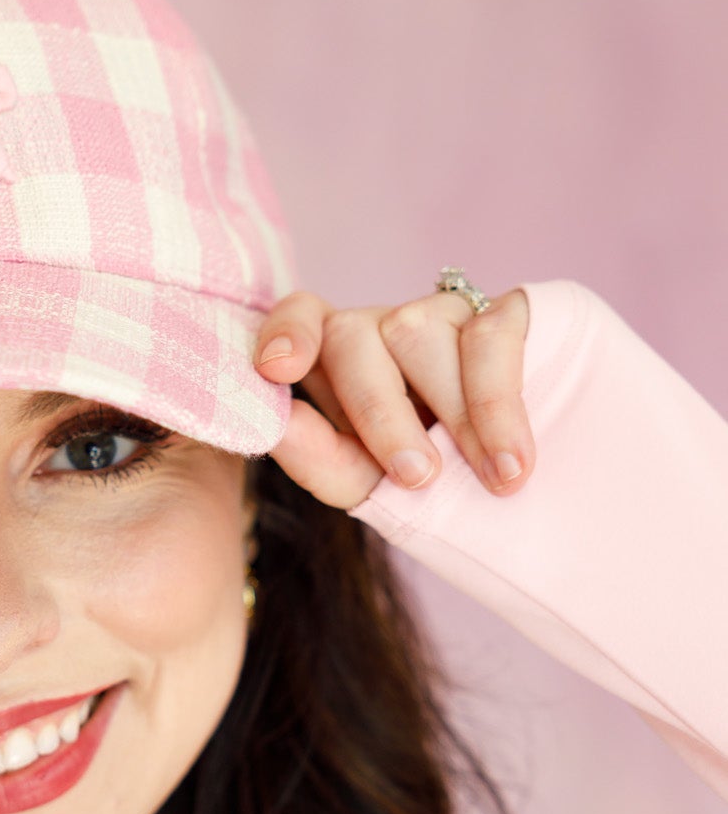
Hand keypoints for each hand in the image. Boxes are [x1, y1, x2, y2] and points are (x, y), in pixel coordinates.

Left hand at [251, 286, 532, 509]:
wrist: (538, 500)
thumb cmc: (442, 488)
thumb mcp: (372, 485)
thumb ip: (318, 458)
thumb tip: (275, 424)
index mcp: (339, 364)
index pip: (301, 317)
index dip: (287, 332)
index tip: (277, 369)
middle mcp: (383, 328)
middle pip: (351, 335)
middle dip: (380, 413)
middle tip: (418, 477)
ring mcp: (444, 313)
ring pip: (418, 331)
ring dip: (453, 415)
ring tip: (489, 480)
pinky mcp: (508, 313)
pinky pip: (489, 337)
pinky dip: (497, 406)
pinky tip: (512, 461)